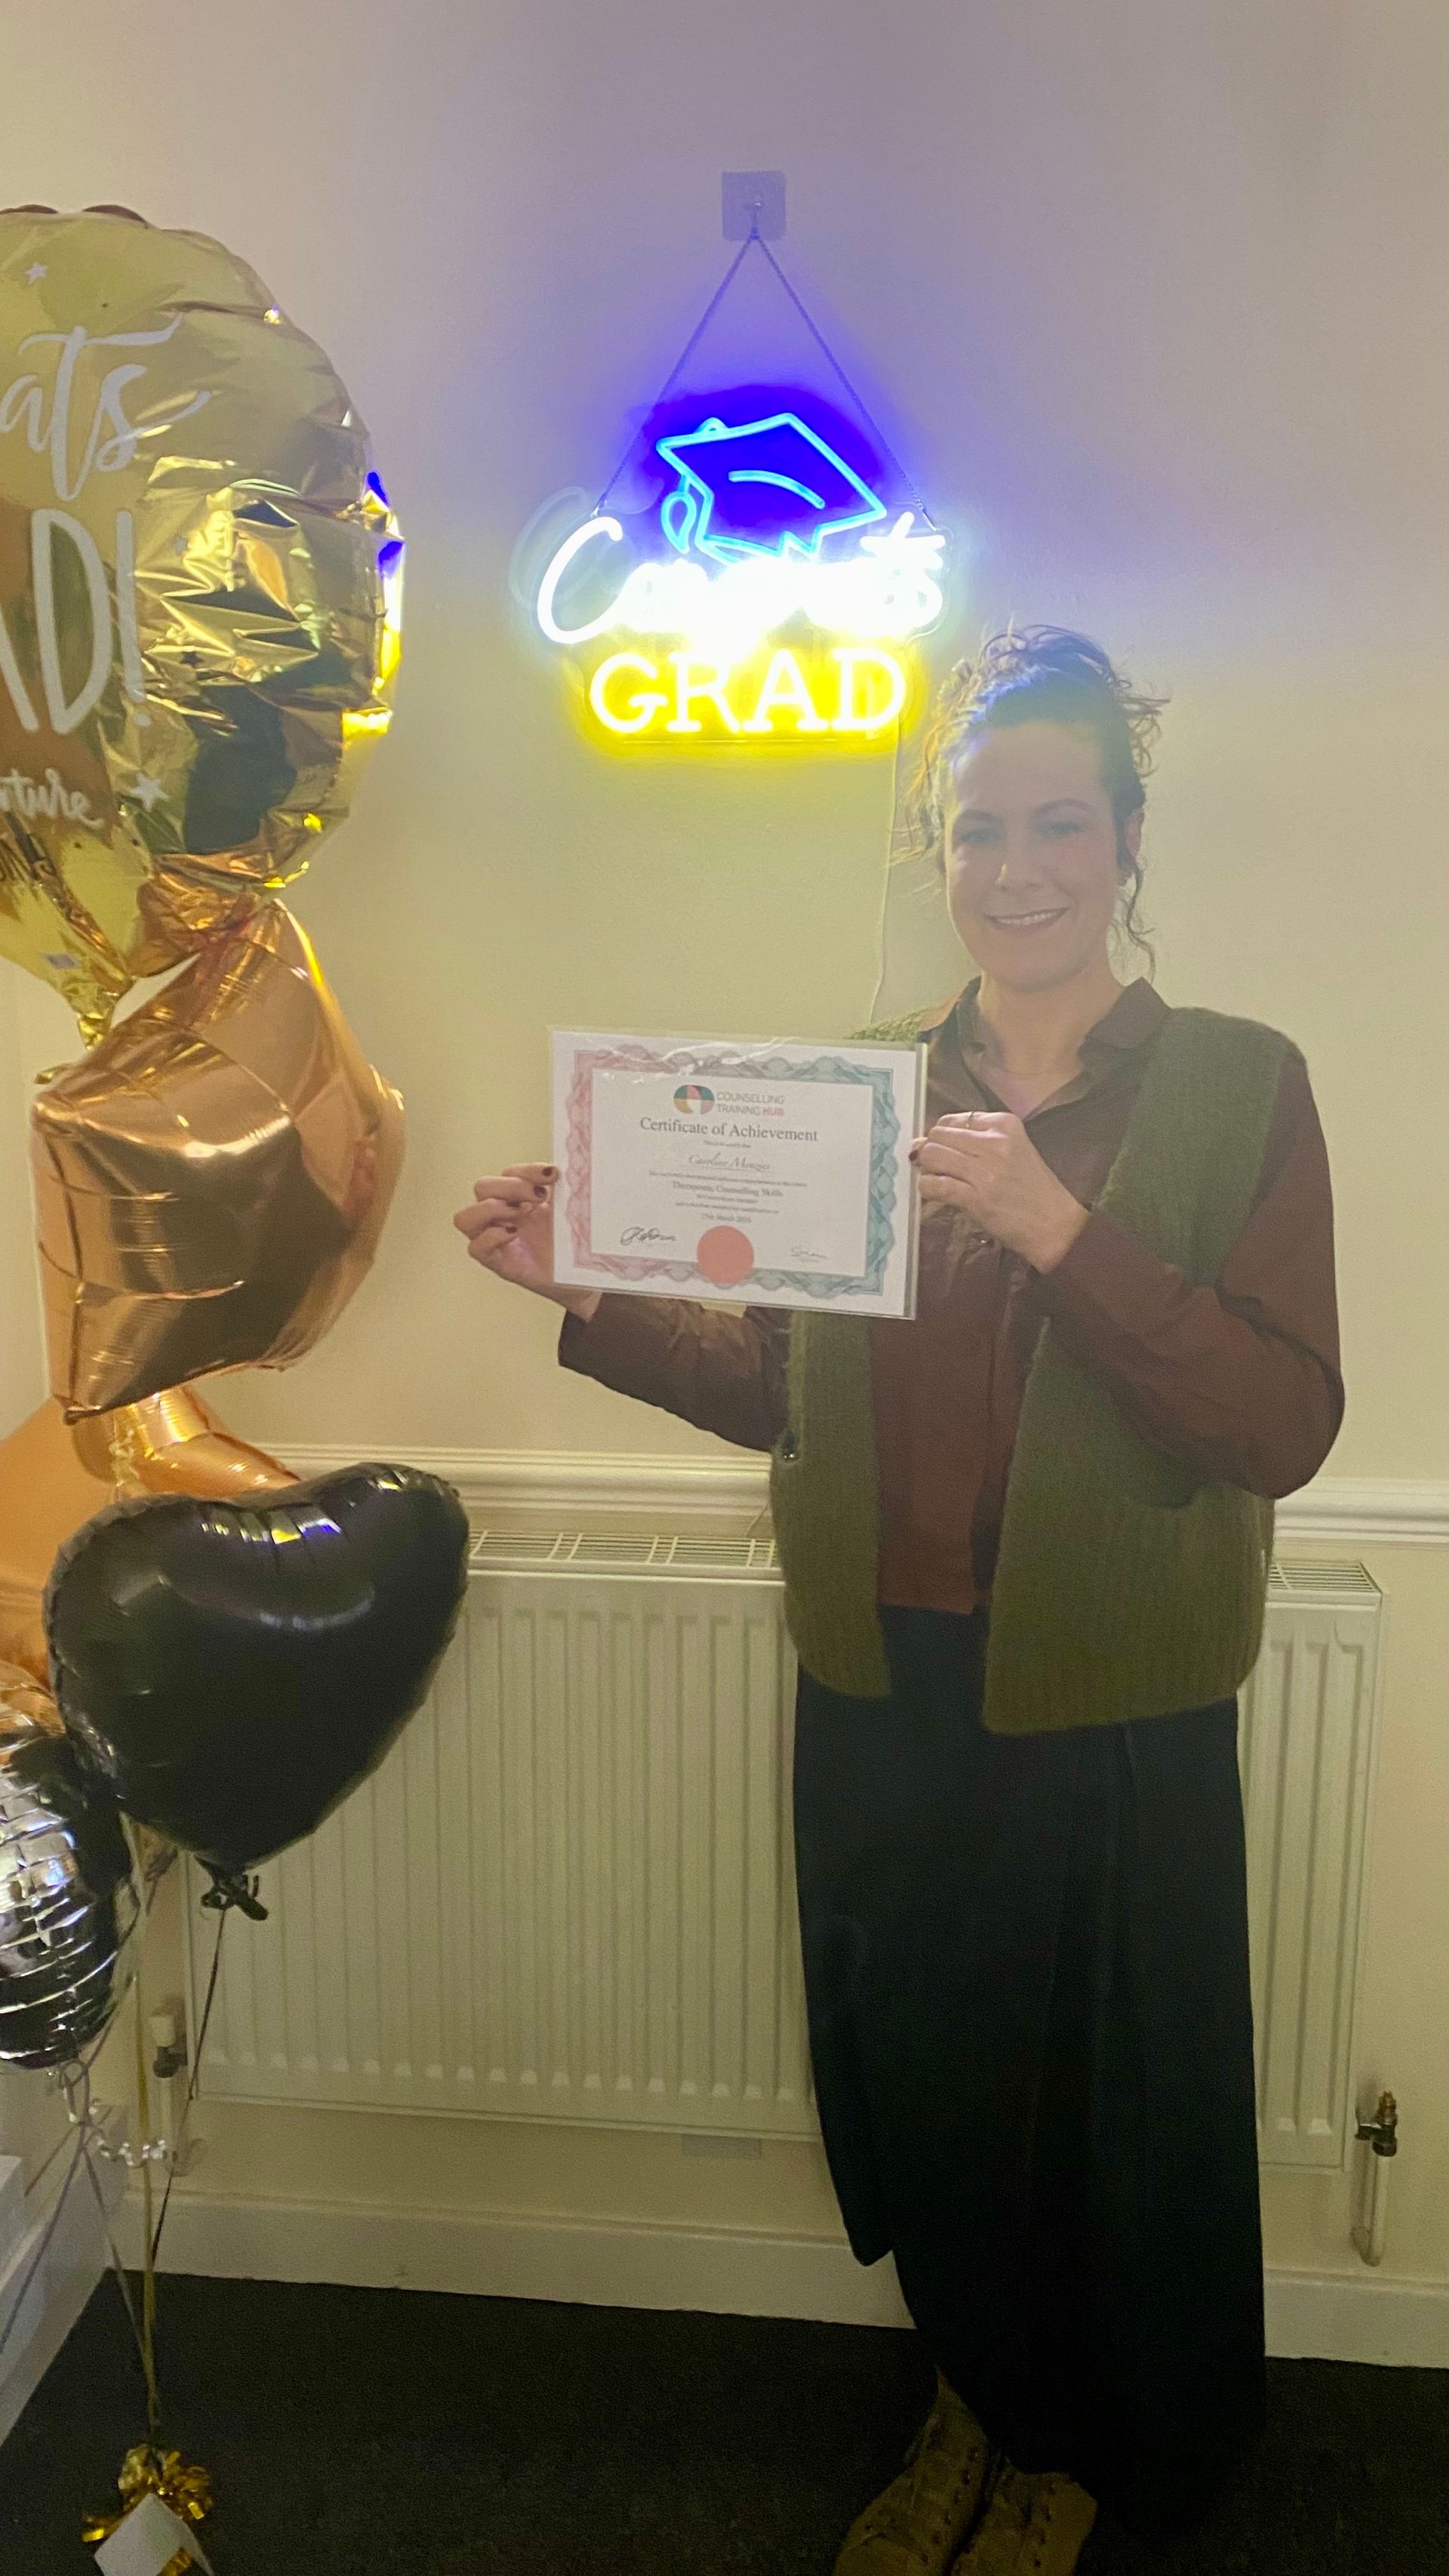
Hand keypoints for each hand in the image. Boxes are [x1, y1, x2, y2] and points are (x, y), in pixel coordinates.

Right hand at [452, 1165, 600, 1318]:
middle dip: (511, 1186)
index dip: (527, 1170)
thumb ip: (562, 1188)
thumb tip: (560, 1168)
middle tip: (539, 1196)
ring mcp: (494, 1239)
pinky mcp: (497, 1262)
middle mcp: (500, 1215)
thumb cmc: (570, 1241)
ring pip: (465, 1218)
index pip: (508, 1173)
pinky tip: (515, 1233)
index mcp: (517, 1198)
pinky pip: (476, 1248)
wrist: (581, 1274)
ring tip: (521, 1213)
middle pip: (482, 1187)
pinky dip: (492, 1236)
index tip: (552, 1174)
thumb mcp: (567, 1209)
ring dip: (491, 1208)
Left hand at [910, 1111, 1089, 1272]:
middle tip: (937, 1168)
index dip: (940, 1136)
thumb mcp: (1011, 1150)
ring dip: (927, 1169)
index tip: (943, 1150)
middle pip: (938, 1135)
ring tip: (938, 1180)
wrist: (1053, 1223)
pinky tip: (935, 1194)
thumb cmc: (1031, 1188)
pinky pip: (935, 1185)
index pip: (952, 1120)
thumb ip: (973, 1141)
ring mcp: (985, 1170)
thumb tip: (921, 1143)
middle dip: (930, 1151)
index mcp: (1004, 1124)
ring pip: (932, 1156)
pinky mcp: (977, 1198)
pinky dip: (927, 1188)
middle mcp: (994, 1142)